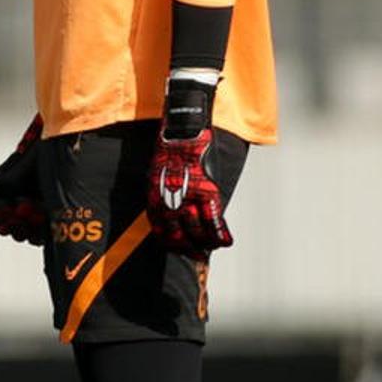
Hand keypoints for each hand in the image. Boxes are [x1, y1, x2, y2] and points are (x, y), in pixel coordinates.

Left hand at [147, 79, 232, 256]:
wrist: (182, 127)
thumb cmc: (171, 147)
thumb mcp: (158, 172)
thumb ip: (163, 191)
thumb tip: (171, 207)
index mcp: (155, 197)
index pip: (161, 231)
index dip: (171, 245)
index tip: (179, 250)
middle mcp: (169, 201)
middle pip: (177, 236)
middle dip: (187, 249)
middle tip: (196, 255)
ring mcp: (189, 197)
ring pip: (198, 232)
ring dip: (205, 244)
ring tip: (210, 248)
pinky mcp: (207, 190)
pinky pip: (214, 219)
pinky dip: (220, 233)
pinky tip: (226, 241)